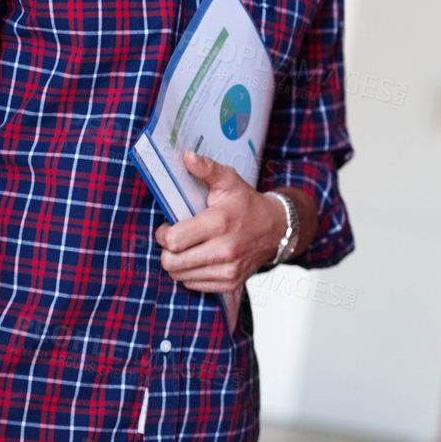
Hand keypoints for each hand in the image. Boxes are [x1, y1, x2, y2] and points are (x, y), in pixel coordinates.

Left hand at [153, 151, 284, 292]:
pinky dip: (191, 274)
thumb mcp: (228, 181)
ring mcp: (228, 269)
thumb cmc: (247, 204)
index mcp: (219, 223)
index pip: (173, 240)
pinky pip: (194, 285)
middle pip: (172, 262)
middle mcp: (224, 250)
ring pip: (180, 276)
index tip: (168, 227)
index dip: (163, 234)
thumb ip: (206, 169)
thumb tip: (187, 156)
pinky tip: (199, 260)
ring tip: (186, 249)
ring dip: (177, 263)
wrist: (277, 228)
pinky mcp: (231, 282)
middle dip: (167, 250)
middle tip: (175, 240)